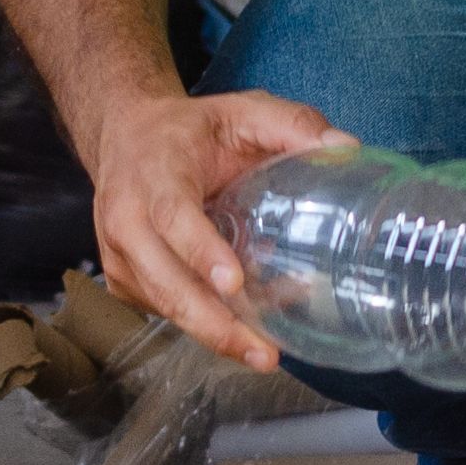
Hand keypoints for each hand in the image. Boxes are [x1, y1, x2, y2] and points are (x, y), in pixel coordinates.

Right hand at [82, 86, 353, 373]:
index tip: (233, 284)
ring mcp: (119, 255)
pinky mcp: (123, 280)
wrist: (125, 136)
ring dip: (214, 331)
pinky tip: (240, 327)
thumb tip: (346, 149)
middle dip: (213, 323)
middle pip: (164, 281)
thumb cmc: (190, 131)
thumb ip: (292, 124)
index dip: (201, 252)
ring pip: (164, 305)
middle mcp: (126, 218)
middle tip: (263, 353)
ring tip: (263, 351)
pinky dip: (201, 324)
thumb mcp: (241, 111)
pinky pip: (162, 310)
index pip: (173, 217)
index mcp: (154, 172)